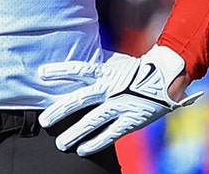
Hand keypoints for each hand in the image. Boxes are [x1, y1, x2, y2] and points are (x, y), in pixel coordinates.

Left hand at [37, 45, 201, 156]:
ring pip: (92, 121)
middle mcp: (109, 89)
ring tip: (60, 143)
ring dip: (75, 133)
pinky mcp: (130, 120)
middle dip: (60, 110)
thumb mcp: (113, 61)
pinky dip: (95, 143)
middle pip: (80, 100)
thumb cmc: (134, 67)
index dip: (60, 70)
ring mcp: (120, 105)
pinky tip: (82, 150)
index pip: (78, 69)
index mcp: (104, 71)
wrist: (166, 76)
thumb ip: (94, 64)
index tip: (41, 73)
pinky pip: (110, 134)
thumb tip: (71, 59)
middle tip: (44, 120)